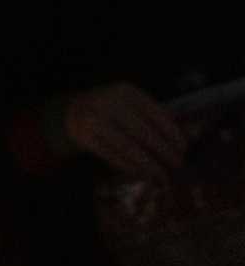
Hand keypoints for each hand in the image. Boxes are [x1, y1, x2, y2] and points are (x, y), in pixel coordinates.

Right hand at [65, 82, 186, 180]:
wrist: (74, 110)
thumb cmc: (113, 109)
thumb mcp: (132, 104)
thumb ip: (157, 117)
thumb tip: (190, 134)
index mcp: (125, 91)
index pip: (154, 112)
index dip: (171, 131)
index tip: (184, 147)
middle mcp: (109, 102)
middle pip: (142, 131)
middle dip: (163, 150)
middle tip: (177, 164)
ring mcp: (95, 119)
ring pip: (127, 146)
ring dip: (148, 163)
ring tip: (162, 174)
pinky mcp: (86, 137)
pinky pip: (112, 155)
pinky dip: (129, 166)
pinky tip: (142, 173)